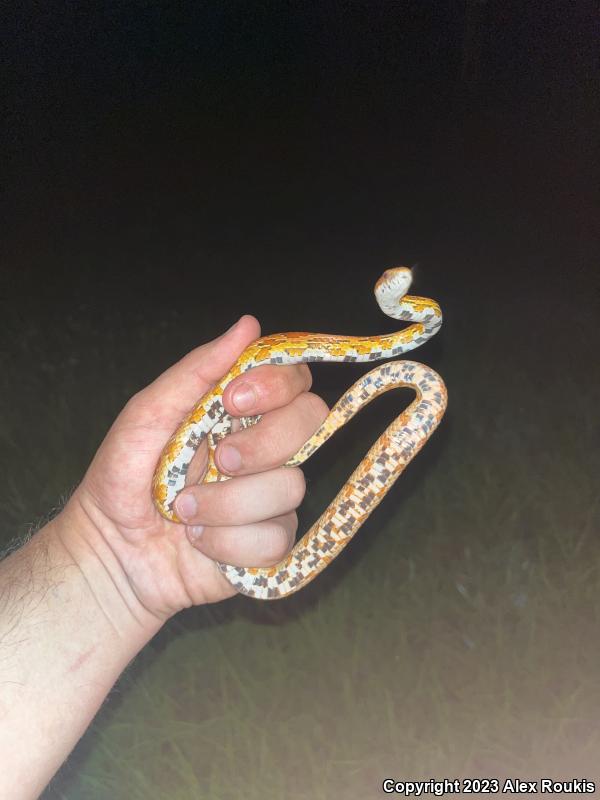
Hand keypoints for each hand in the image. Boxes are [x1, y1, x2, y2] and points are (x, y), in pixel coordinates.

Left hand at [62, 315, 327, 618]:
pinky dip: (229, 543)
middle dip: (263, 443)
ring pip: (291, 487)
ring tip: (184, 513)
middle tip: (219, 460)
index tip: (233, 400)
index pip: (294, 381)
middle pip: (312, 423)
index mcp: (241, 414)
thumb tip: (248, 324)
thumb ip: (196, 371)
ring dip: (227, 504)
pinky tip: (200, 542)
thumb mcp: (147, 415)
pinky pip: (276, 538)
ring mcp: (272, 498)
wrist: (110, 553)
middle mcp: (267, 451)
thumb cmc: (123, 479)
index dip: (276, 385)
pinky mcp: (271, 545)